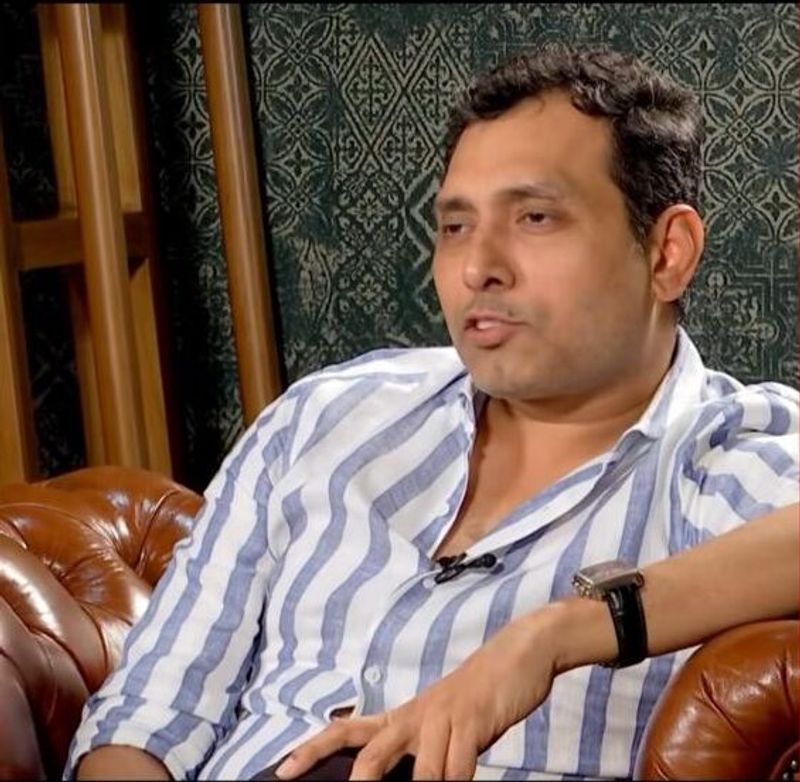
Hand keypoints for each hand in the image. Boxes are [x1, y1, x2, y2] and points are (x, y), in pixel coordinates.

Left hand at [275, 603, 567, 780]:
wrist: (516, 654)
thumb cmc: (476, 695)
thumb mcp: (441, 722)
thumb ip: (418, 750)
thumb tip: (392, 776)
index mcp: (403, 716)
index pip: (347, 730)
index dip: (312, 749)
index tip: (282, 770)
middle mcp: (415, 715)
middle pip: (372, 751)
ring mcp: (443, 717)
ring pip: (422, 770)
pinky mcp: (473, 720)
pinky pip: (460, 766)